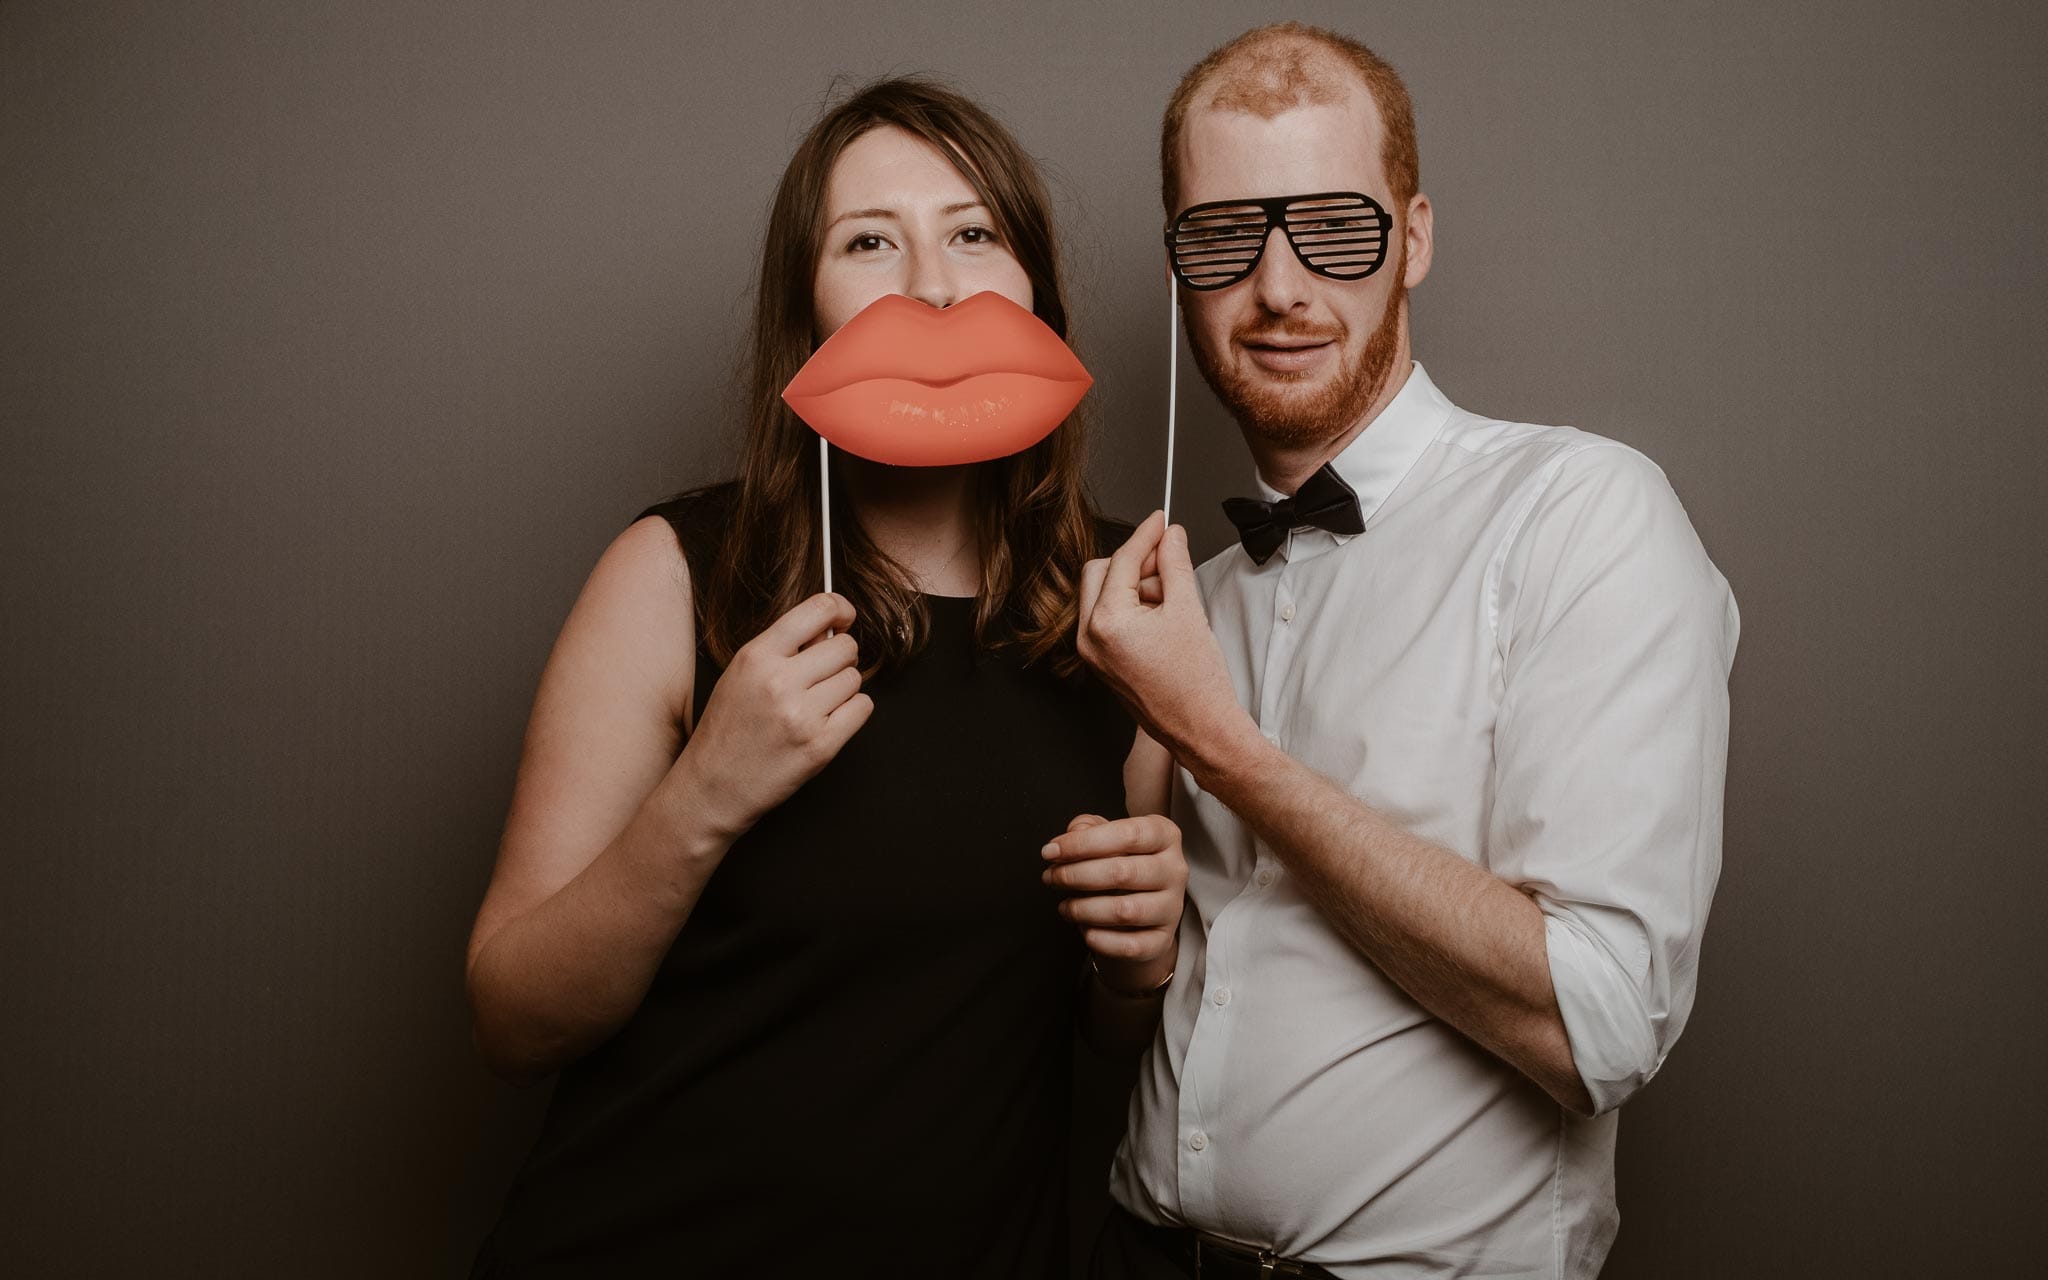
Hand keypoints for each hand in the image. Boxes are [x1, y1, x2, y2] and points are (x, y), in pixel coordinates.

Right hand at [682, 592, 871, 837]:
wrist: (712, 787)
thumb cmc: (728, 730)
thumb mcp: (741, 675)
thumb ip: (783, 648)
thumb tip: (829, 626)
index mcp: (756, 656)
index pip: (819, 609)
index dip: (841, 609)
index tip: (844, 618)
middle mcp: (779, 681)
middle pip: (846, 647)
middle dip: (840, 659)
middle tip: (822, 676)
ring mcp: (801, 714)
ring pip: (855, 679)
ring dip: (843, 690)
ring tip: (815, 706)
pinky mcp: (820, 745)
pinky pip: (862, 708)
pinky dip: (852, 713)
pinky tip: (828, 722)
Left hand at [1042, 813, 1186, 989]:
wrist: (1141, 907)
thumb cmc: (1119, 862)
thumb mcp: (1105, 835)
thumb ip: (1087, 827)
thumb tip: (1072, 836)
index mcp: (1165, 835)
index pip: (1127, 834)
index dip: (1083, 843)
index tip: (1050, 852)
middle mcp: (1175, 870)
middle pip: (1122, 873)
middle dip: (1075, 875)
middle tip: (1050, 878)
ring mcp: (1172, 907)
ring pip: (1124, 911)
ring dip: (1083, 909)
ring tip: (1065, 906)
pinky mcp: (1163, 940)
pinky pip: (1129, 945)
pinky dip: (1099, 939)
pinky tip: (1084, 929)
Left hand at [1078, 512, 1249, 767]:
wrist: (1201, 730)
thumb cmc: (1197, 683)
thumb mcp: (1188, 610)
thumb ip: (1175, 564)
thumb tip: (1170, 536)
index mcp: (1106, 623)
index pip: (1120, 560)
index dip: (1145, 535)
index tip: (1161, 521)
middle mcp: (1089, 638)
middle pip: (1101, 572)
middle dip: (1134, 562)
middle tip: (1169, 561)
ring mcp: (1092, 652)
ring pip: (1103, 593)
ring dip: (1135, 585)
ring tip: (1173, 602)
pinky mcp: (1102, 661)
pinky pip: (1108, 618)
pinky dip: (1132, 607)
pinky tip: (1163, 617)